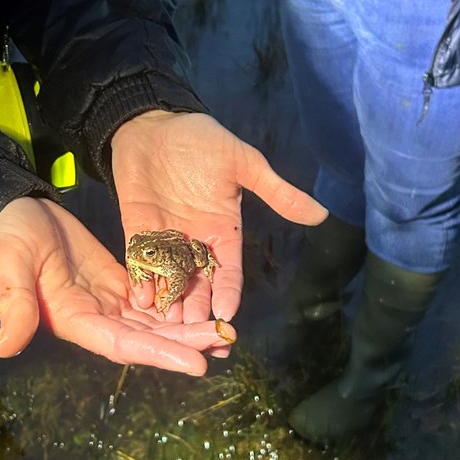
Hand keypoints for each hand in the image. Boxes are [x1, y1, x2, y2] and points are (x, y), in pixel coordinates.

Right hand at [0, 196, 234, 372]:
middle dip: (186, 342)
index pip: (123, 345)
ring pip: (154, 322)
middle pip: (148, 338)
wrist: (10, 212)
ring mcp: (107, 302)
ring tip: (224, 332)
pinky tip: (204, 305)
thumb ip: (13, 305)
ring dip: (187, 329)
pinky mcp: (116, 282)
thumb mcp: (9, 266)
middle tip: (226, 341)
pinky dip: (176, 304)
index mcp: (73, 320)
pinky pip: (152, 299)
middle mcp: (95, 318)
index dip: (161, 355)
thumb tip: (6, 348)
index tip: (198, 364)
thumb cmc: (5, 237)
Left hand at [110, 111, 326, 329]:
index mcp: (224, 231)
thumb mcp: (245, 163)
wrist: (154, 122)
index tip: (227, 315)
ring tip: (167, 329)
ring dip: (171, 305)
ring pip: (171, 282)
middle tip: (196, 336)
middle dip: (198, 311)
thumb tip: (321, 213)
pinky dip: (141, 283)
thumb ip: (277, 192)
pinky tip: (141, 301)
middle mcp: (196, 243)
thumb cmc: (202, 140)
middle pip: (200, 286)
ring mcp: (165, 241)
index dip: (229, 293)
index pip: (229, 271)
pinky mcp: (137, 234)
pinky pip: (140, 265)